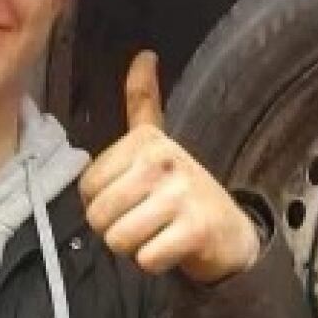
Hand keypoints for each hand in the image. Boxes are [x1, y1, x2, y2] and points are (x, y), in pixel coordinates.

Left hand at [79, 50, 260, 283]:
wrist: (231, 230)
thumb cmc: (183, 188)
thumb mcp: (159, 142)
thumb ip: (143, 101)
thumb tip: (144, 54)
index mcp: (146, 140)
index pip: (87, 188)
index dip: (102, 204)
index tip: (132, 198)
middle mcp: (162, 160)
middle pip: (99, 216)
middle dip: (116, 229)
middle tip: (145, 221)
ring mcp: (181, 194)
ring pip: (118, 239)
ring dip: (134, 247)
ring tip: (157, 233)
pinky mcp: (195, 229)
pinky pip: (145, 259)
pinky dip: (154, 263)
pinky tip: (172, 248)